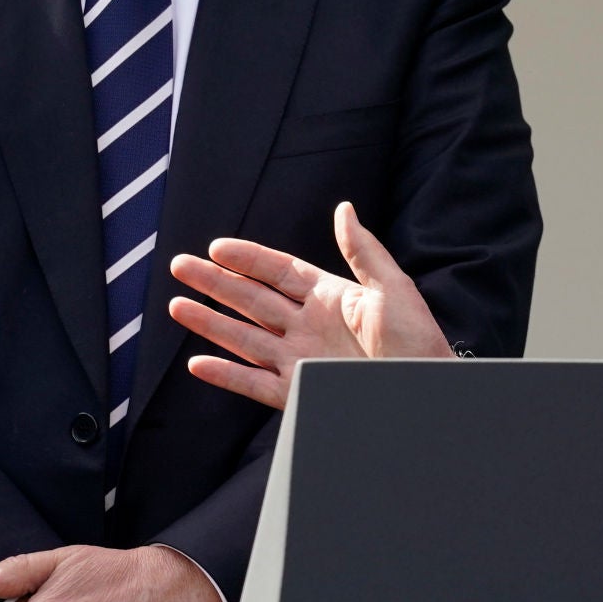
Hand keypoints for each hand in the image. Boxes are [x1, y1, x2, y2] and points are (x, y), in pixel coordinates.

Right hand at [169, 200, 452, 409]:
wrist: (427, 393)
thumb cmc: (418, 342)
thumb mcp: (393, 289)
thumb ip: (363, 251)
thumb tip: (343, 208)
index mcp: (331, 298)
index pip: (280, 272)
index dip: (249, 258)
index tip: (216, 246)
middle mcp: (309, 326)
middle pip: (252, 300)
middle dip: (216, 283)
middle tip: (179, 266)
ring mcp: (301, 359)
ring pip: (244, 338)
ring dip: (210, 323)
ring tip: (176, 306)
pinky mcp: (299, 392)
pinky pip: (255, 383)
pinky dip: (226, 374)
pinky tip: (198, 362)